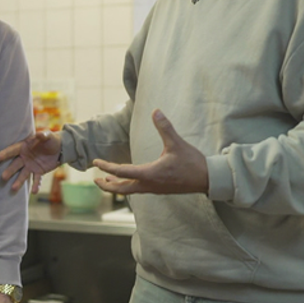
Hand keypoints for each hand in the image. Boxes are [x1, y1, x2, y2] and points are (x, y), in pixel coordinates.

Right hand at [0, 130, 61, 192]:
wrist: (59, 148)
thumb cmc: (51, 140)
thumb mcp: (48, 136)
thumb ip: (44, 135)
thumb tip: (40, 134)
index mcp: (24, 147)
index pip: (13, 150)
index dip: (6, 153)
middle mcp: (25, 157)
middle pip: (15, 165)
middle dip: (9, 171)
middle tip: (3, 177)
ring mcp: (30, 166)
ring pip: (23, 174)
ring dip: (19, 181)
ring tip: (14, 188)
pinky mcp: (38, 172)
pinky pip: (36, 179)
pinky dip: (35, 185)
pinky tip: (34, 191)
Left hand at [92, 110, 208, 194]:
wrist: (208, 179)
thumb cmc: (192, 163)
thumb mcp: (177, 143)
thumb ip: (165, 127)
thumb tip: (156, 111)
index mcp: (150, 174)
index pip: (122, 172)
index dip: (107, 167)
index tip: (95, 163)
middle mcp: (149, 185)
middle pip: (121, 189)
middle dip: (107, 185)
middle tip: (95, 179)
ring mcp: (154, 189)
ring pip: (130, 191)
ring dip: (117, 186)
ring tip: (106, 180)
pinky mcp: (159, 189)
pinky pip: (138, 189)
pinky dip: (128, 186)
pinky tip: (128, 180)